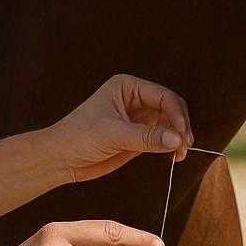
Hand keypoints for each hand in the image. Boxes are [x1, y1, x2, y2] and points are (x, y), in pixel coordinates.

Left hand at [51, 73, 192, 182]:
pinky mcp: (138, 136)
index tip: (182, 135)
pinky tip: (174, 157)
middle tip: (185, 145)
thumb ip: (146, 137)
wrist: (61, 158)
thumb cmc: (79, 137)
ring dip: (178, 138)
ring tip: (180, 155)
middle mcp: (135, 99)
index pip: (163, 96)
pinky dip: (170, 146)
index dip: (176, 114)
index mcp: (127, 87)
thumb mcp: (113, 134)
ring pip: (169, 124)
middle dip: (180, 126)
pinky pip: (161, 138)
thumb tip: (177, 139)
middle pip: (170, 108)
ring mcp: (138, 118)